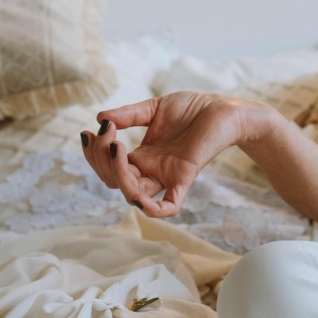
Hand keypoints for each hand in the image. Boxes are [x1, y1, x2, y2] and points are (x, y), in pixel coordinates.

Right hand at [80, 91, 273, 217]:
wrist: (225, 109)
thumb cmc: (193, 109)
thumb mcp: (153, 108)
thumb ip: (128, 115)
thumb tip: (100, 118)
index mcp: (143, 156)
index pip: (109, 168)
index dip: (96, 155)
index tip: (92, 130)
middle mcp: (152, 170)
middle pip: (115, 182)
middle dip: (101, 160)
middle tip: (105, 132)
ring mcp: (166, 176)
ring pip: (132, 194)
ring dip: (115, 173)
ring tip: (115, 144)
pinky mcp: (184, 177)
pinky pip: (167, 207)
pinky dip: (150, 209)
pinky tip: (135, 194)